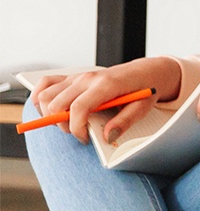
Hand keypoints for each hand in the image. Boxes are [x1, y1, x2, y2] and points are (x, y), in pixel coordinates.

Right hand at [29, 57, 182, 144]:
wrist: (146, 71)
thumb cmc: (145, 88)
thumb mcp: (143, 107)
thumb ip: (125, 121)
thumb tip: (107, 136)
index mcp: (106, 84)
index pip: (79, 108)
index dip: (76, 128)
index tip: (85, 139)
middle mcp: (87, 78)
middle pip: (57, 104)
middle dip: (63, 125)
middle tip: (80, 133)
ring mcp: (78, 76)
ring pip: (46, 95)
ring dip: (51, 114)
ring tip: (69, 122)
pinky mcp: (72, 77)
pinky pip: (46, 83)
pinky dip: (42, 97)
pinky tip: (52, 108)